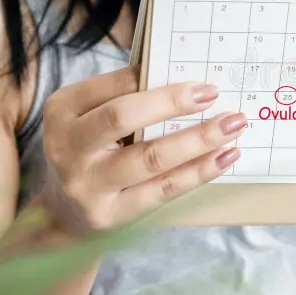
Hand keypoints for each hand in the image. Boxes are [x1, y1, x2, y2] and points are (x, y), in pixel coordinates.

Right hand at [38, 65, 243, 234]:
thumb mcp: (91, 119)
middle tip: (214, 94)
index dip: (154, 79)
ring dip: (199, 139)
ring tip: (233, 125)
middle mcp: (67, 146)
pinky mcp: (111, 215)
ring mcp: (87, 184)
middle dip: (173, 102)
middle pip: (123, 117)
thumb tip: (190, 81)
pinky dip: (200, 171)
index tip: (198, 78)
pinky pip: (164, 189)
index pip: (112, 86)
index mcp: (63, 110)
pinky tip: (225, 157)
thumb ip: (127, 98)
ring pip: (151, 157)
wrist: (65, 216)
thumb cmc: (92, 151)